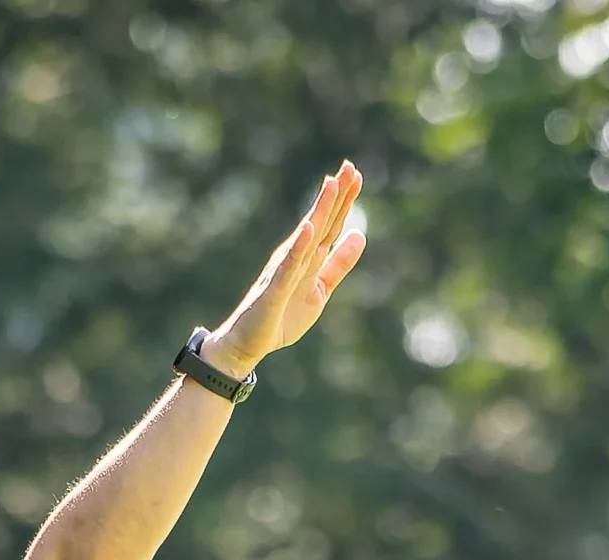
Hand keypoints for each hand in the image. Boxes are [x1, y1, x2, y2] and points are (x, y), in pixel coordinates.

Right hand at [201, 165, 366, 376]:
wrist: (248, 344)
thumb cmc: (282, 316)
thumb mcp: (320, 289)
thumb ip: (339, 264)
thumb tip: (360, 234)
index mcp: (309, 259)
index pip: (329, 225)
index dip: (343, 201)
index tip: (356, 174)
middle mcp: (295, 257)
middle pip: (320, 223)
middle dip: (335, 196)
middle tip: (350, 167)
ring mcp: (283, 270)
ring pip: (306, 237)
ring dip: (319, 211)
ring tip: (332, 185)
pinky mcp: (273, 289)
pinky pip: (288, 266)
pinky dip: (299, 247)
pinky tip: (308, 228)